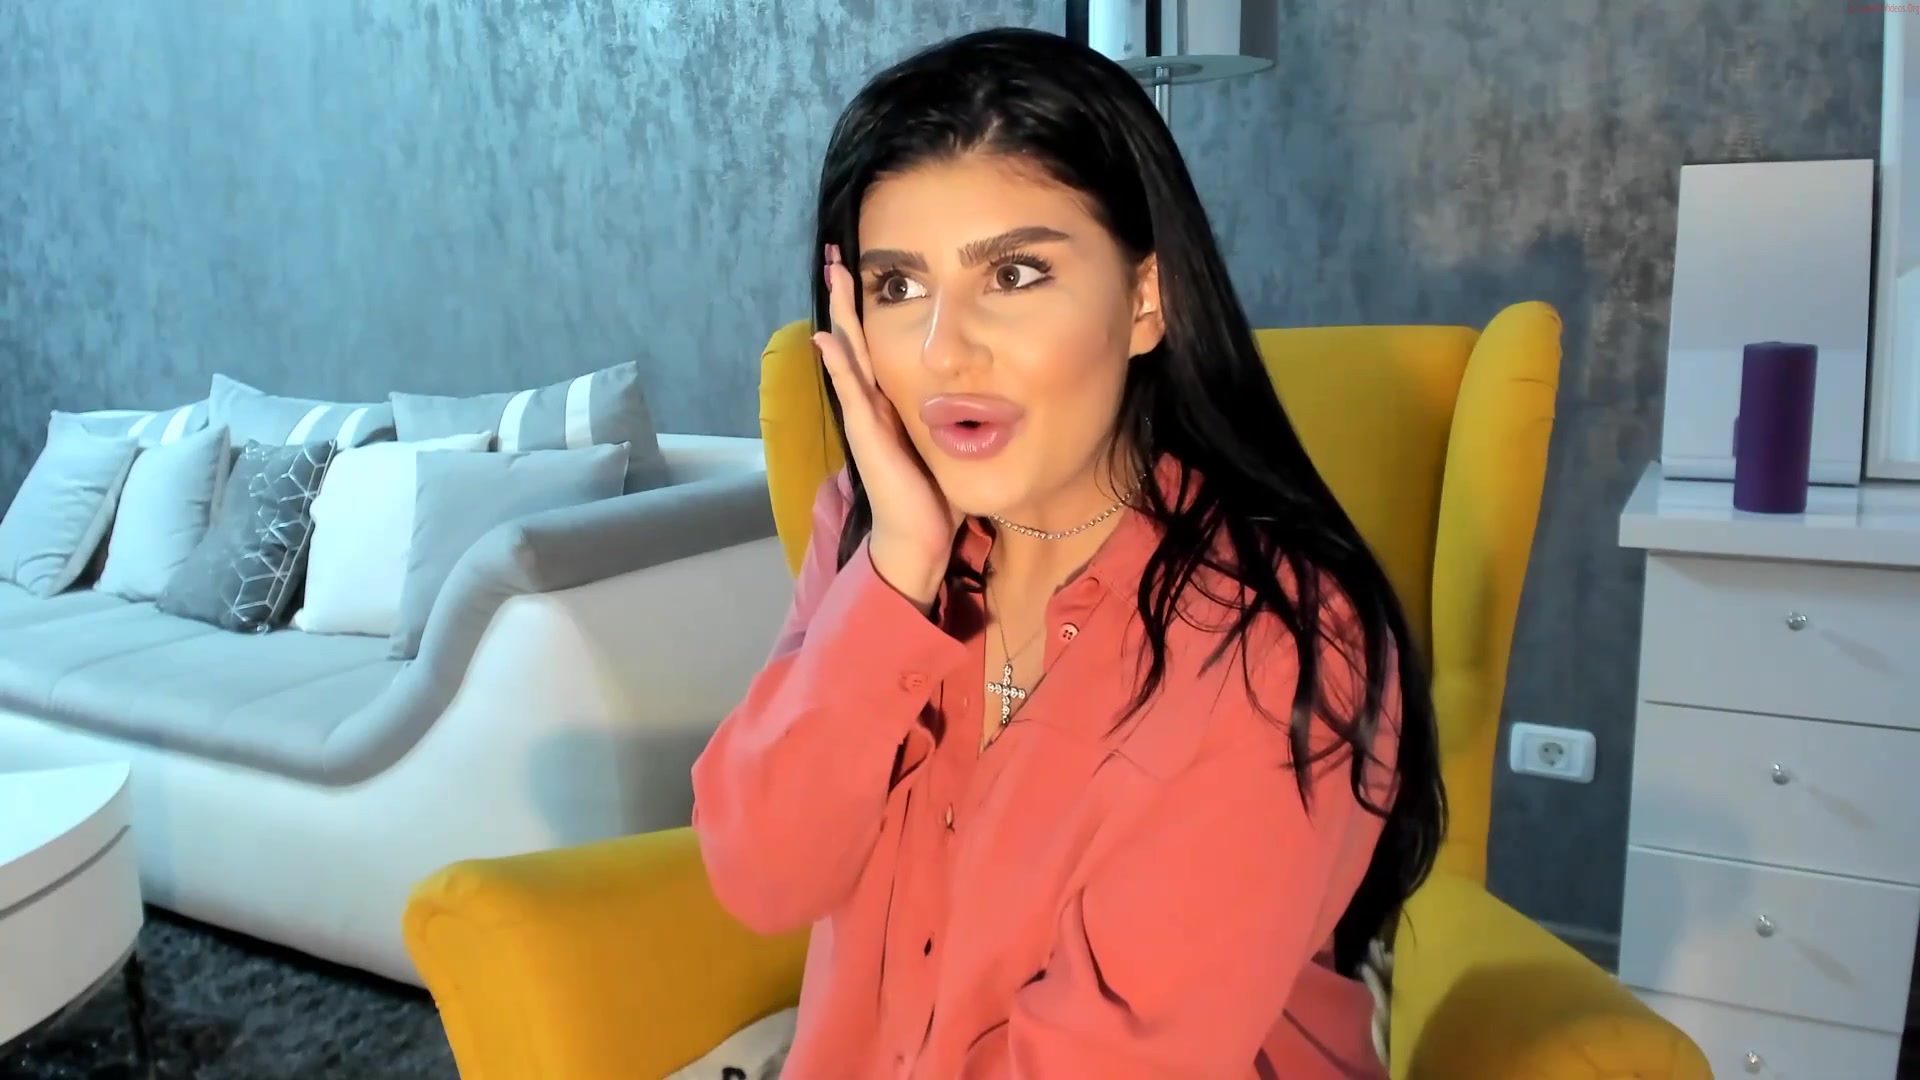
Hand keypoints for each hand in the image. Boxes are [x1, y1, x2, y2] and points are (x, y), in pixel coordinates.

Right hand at [816, 244, 960, 609]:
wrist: (920, 536)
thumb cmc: (937, 495)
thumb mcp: (953, 442)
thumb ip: (962, 418)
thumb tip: (987, 398)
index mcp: (894, 403)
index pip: (881, 346)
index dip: (874, 311)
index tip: (875, 273)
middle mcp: (874, 404)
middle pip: (859, 339)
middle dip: (850, 299)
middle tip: (838, 256)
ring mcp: (866, 417)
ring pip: (850, 354)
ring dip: (840, 315)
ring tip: (832, 276)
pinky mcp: (868, 434)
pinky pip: (850, 390)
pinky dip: (838, 363)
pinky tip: (827, 336)